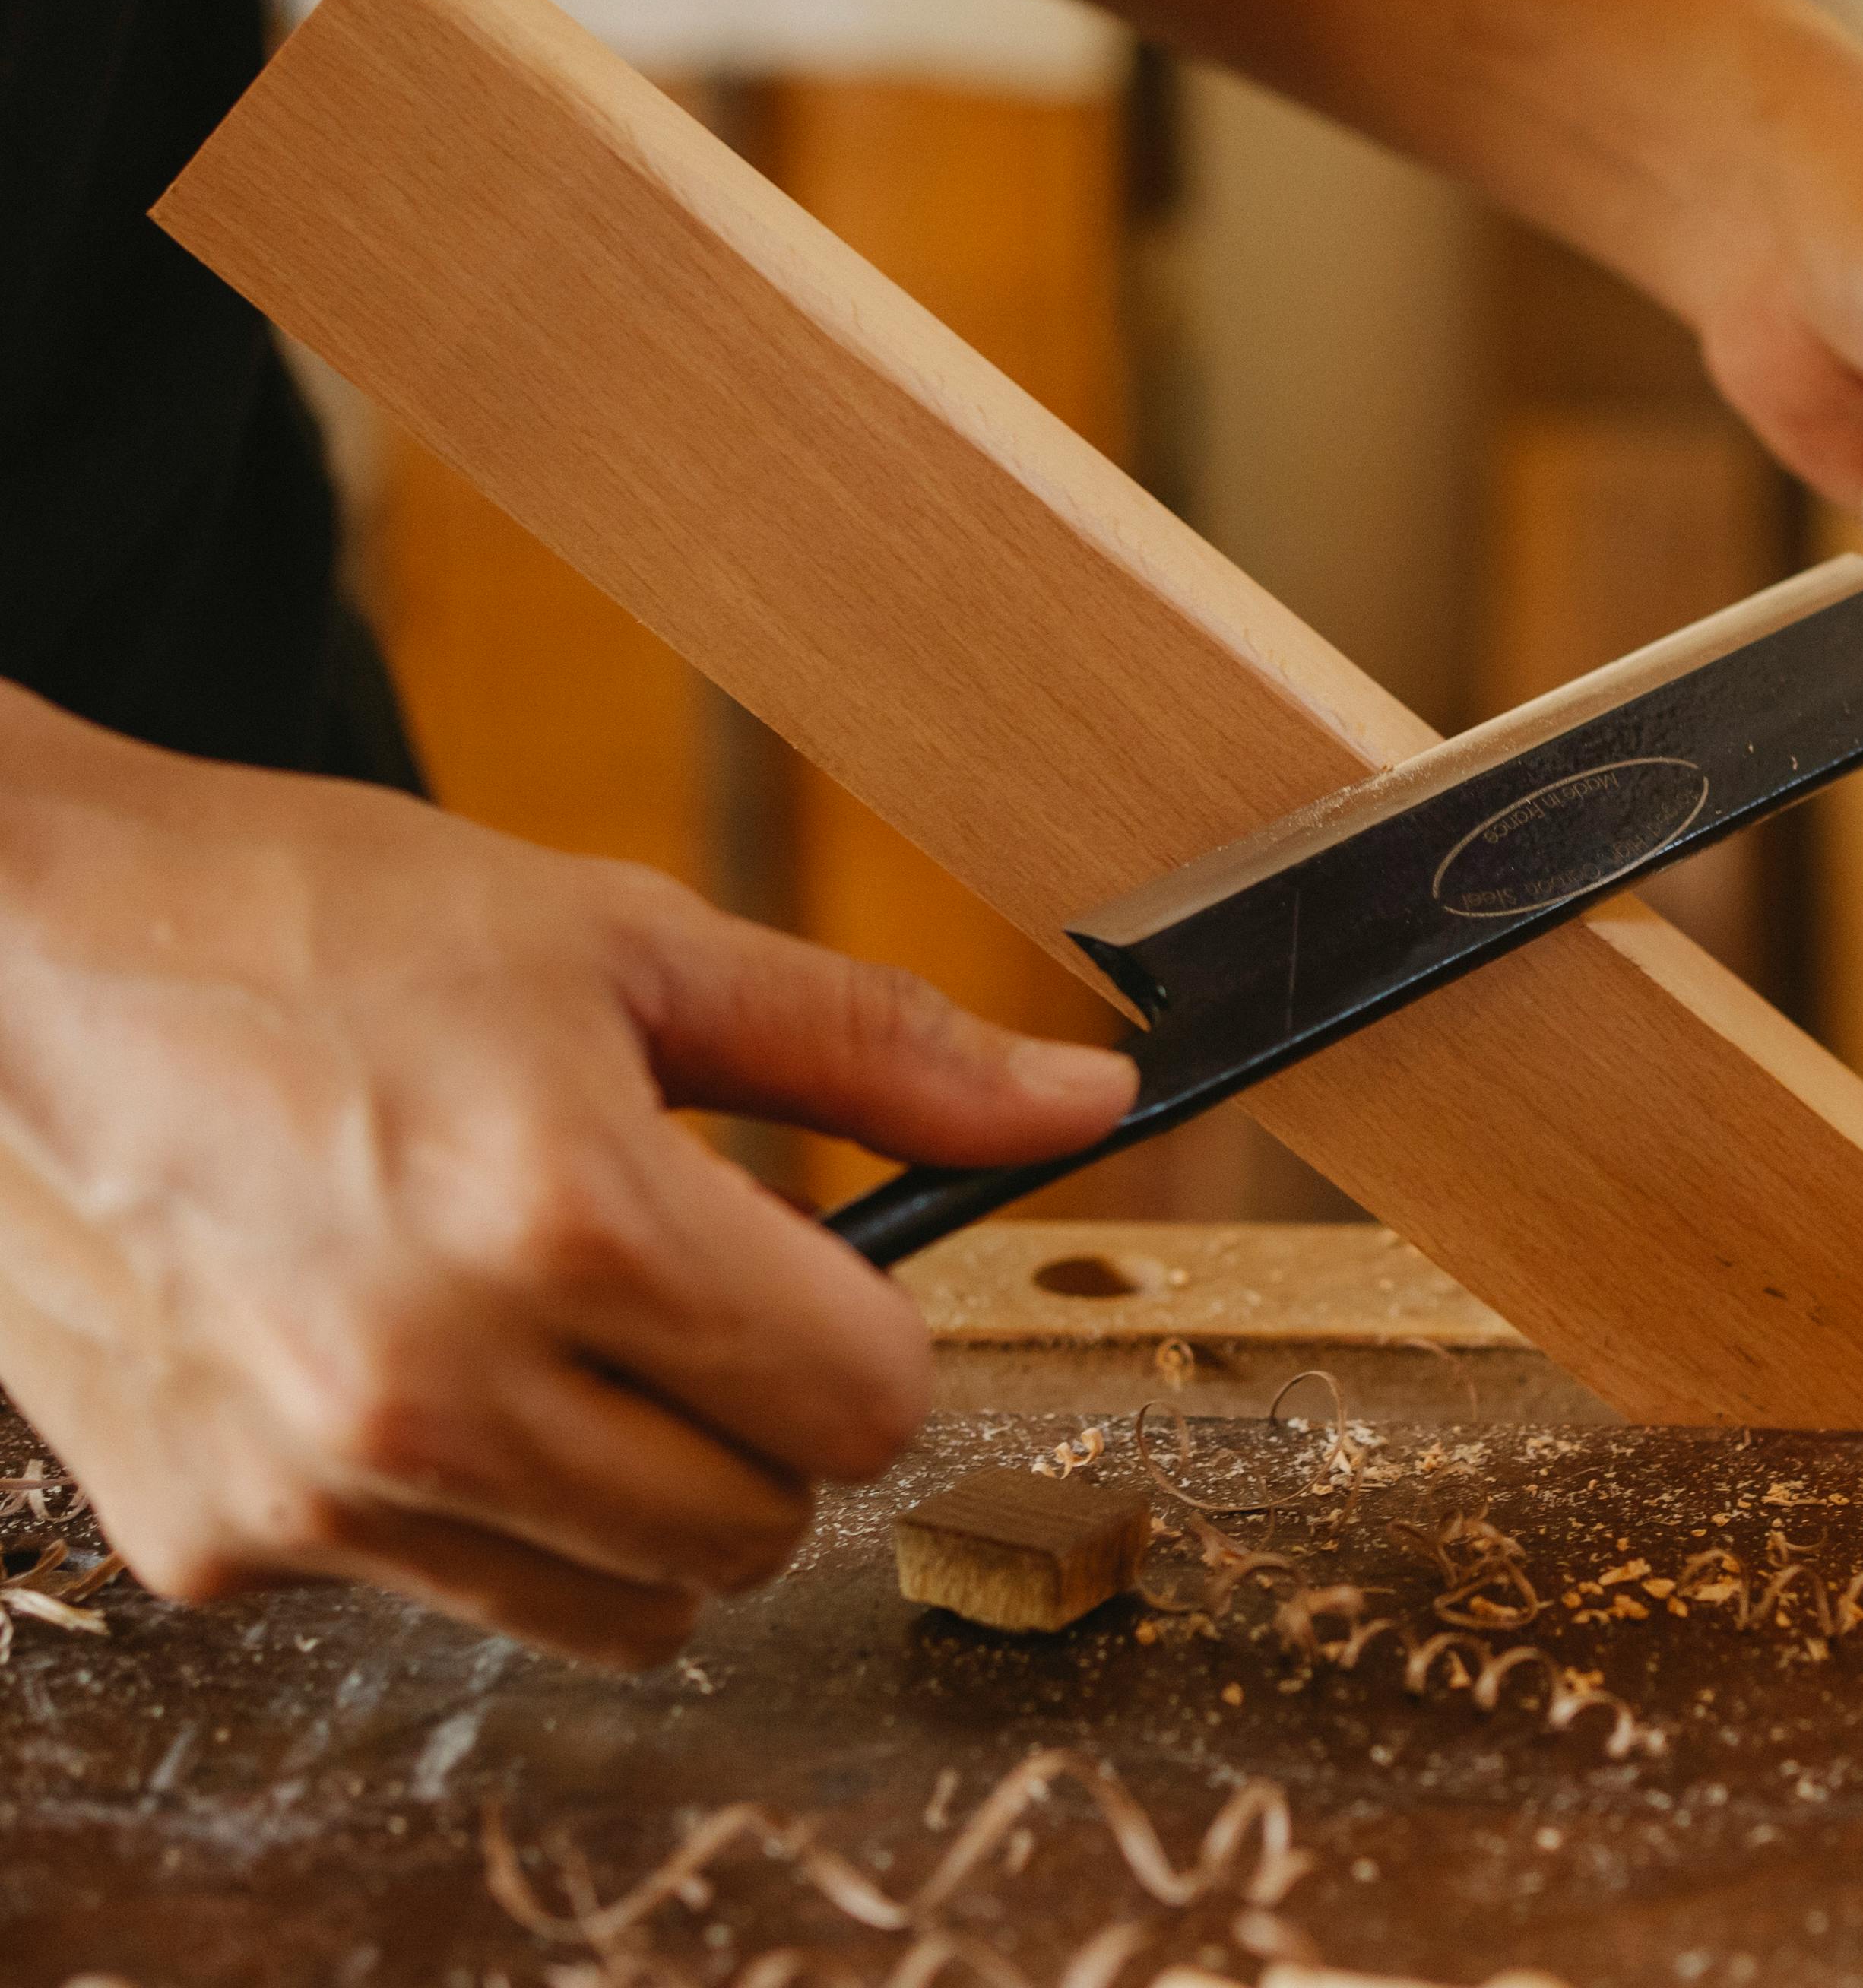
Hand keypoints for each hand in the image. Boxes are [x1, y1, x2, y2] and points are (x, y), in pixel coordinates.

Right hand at [0, 688, 1133, 1664]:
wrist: (3, 955)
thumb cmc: (314, 921)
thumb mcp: (625, 939)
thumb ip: (881, 1050)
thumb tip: (1089, 1103)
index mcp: (573, 1214)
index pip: (871, 1404)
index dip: (867, 1335)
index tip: (810, 1275)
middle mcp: (441, 1381)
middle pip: (764, 1526)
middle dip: (763, 1421)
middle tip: (671, 1296)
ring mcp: (318, 1485)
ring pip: (628, 1606)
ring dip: (640, 1497)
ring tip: (544, 1335)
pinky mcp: (215, 1546)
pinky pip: (453, 1597)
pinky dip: (476, 1516)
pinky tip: (401, 1367)